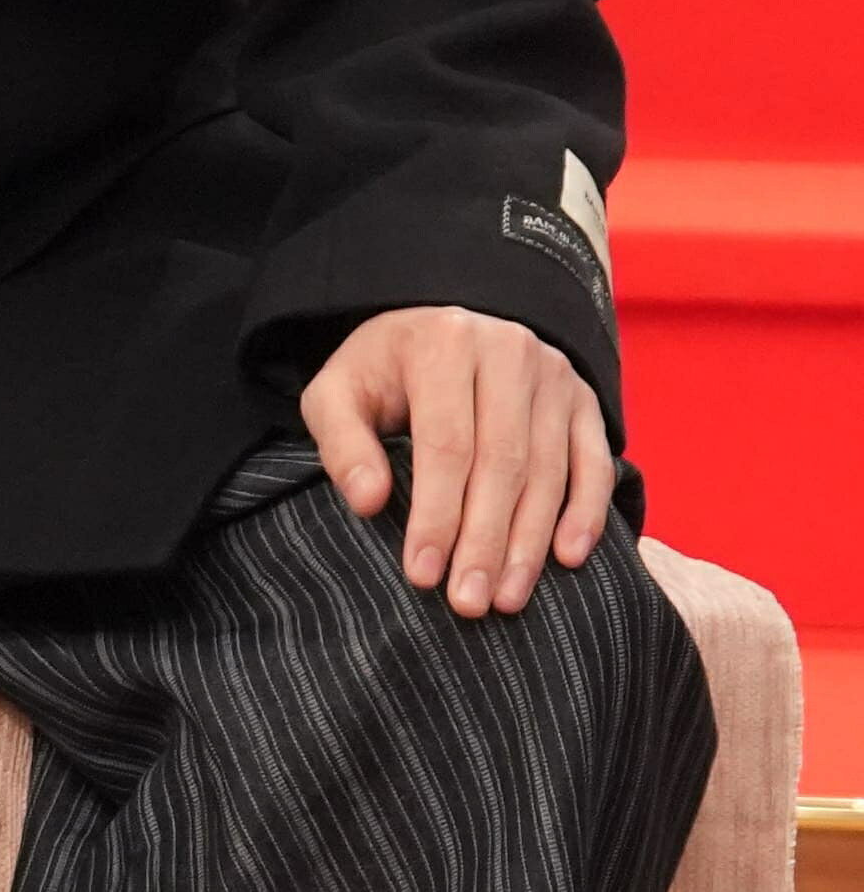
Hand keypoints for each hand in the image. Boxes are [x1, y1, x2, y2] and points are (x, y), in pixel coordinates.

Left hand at [300, 304, 615, 617]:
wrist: (439, 329)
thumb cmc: (382, 371)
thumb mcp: (338, 391)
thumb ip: (341, 441)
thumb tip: (367, 502)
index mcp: (442, 342)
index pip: (445, 444)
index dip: (436, 514)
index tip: (422, 573)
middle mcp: (507, 351)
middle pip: (502, 463)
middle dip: (484, 541)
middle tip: (468, 602)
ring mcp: (554, 375)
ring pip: (549, 471)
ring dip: (529, 542)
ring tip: (506, 597)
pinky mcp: (584, 400)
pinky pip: (594, 464)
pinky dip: (585, 514)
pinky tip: (568, 558)